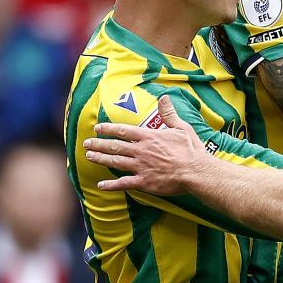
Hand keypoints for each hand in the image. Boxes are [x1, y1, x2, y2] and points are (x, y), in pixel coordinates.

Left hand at [85, 96, 205, 194]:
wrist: (196, 171)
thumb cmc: (191, 150)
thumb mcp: (181, 128)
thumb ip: (169, 114)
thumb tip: (164, 98)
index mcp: (149, 137)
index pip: (124, 131)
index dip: (109, 129)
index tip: (97, 128)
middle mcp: (141, 151)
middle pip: (115, 146)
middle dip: (99, 144)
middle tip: (86, 143)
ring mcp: (141, 167)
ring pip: (116, 162)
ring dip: (101, 159)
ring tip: (89, 157)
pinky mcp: (144, 182)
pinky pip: (124, 183)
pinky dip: (111, 185)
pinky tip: (101, 185)